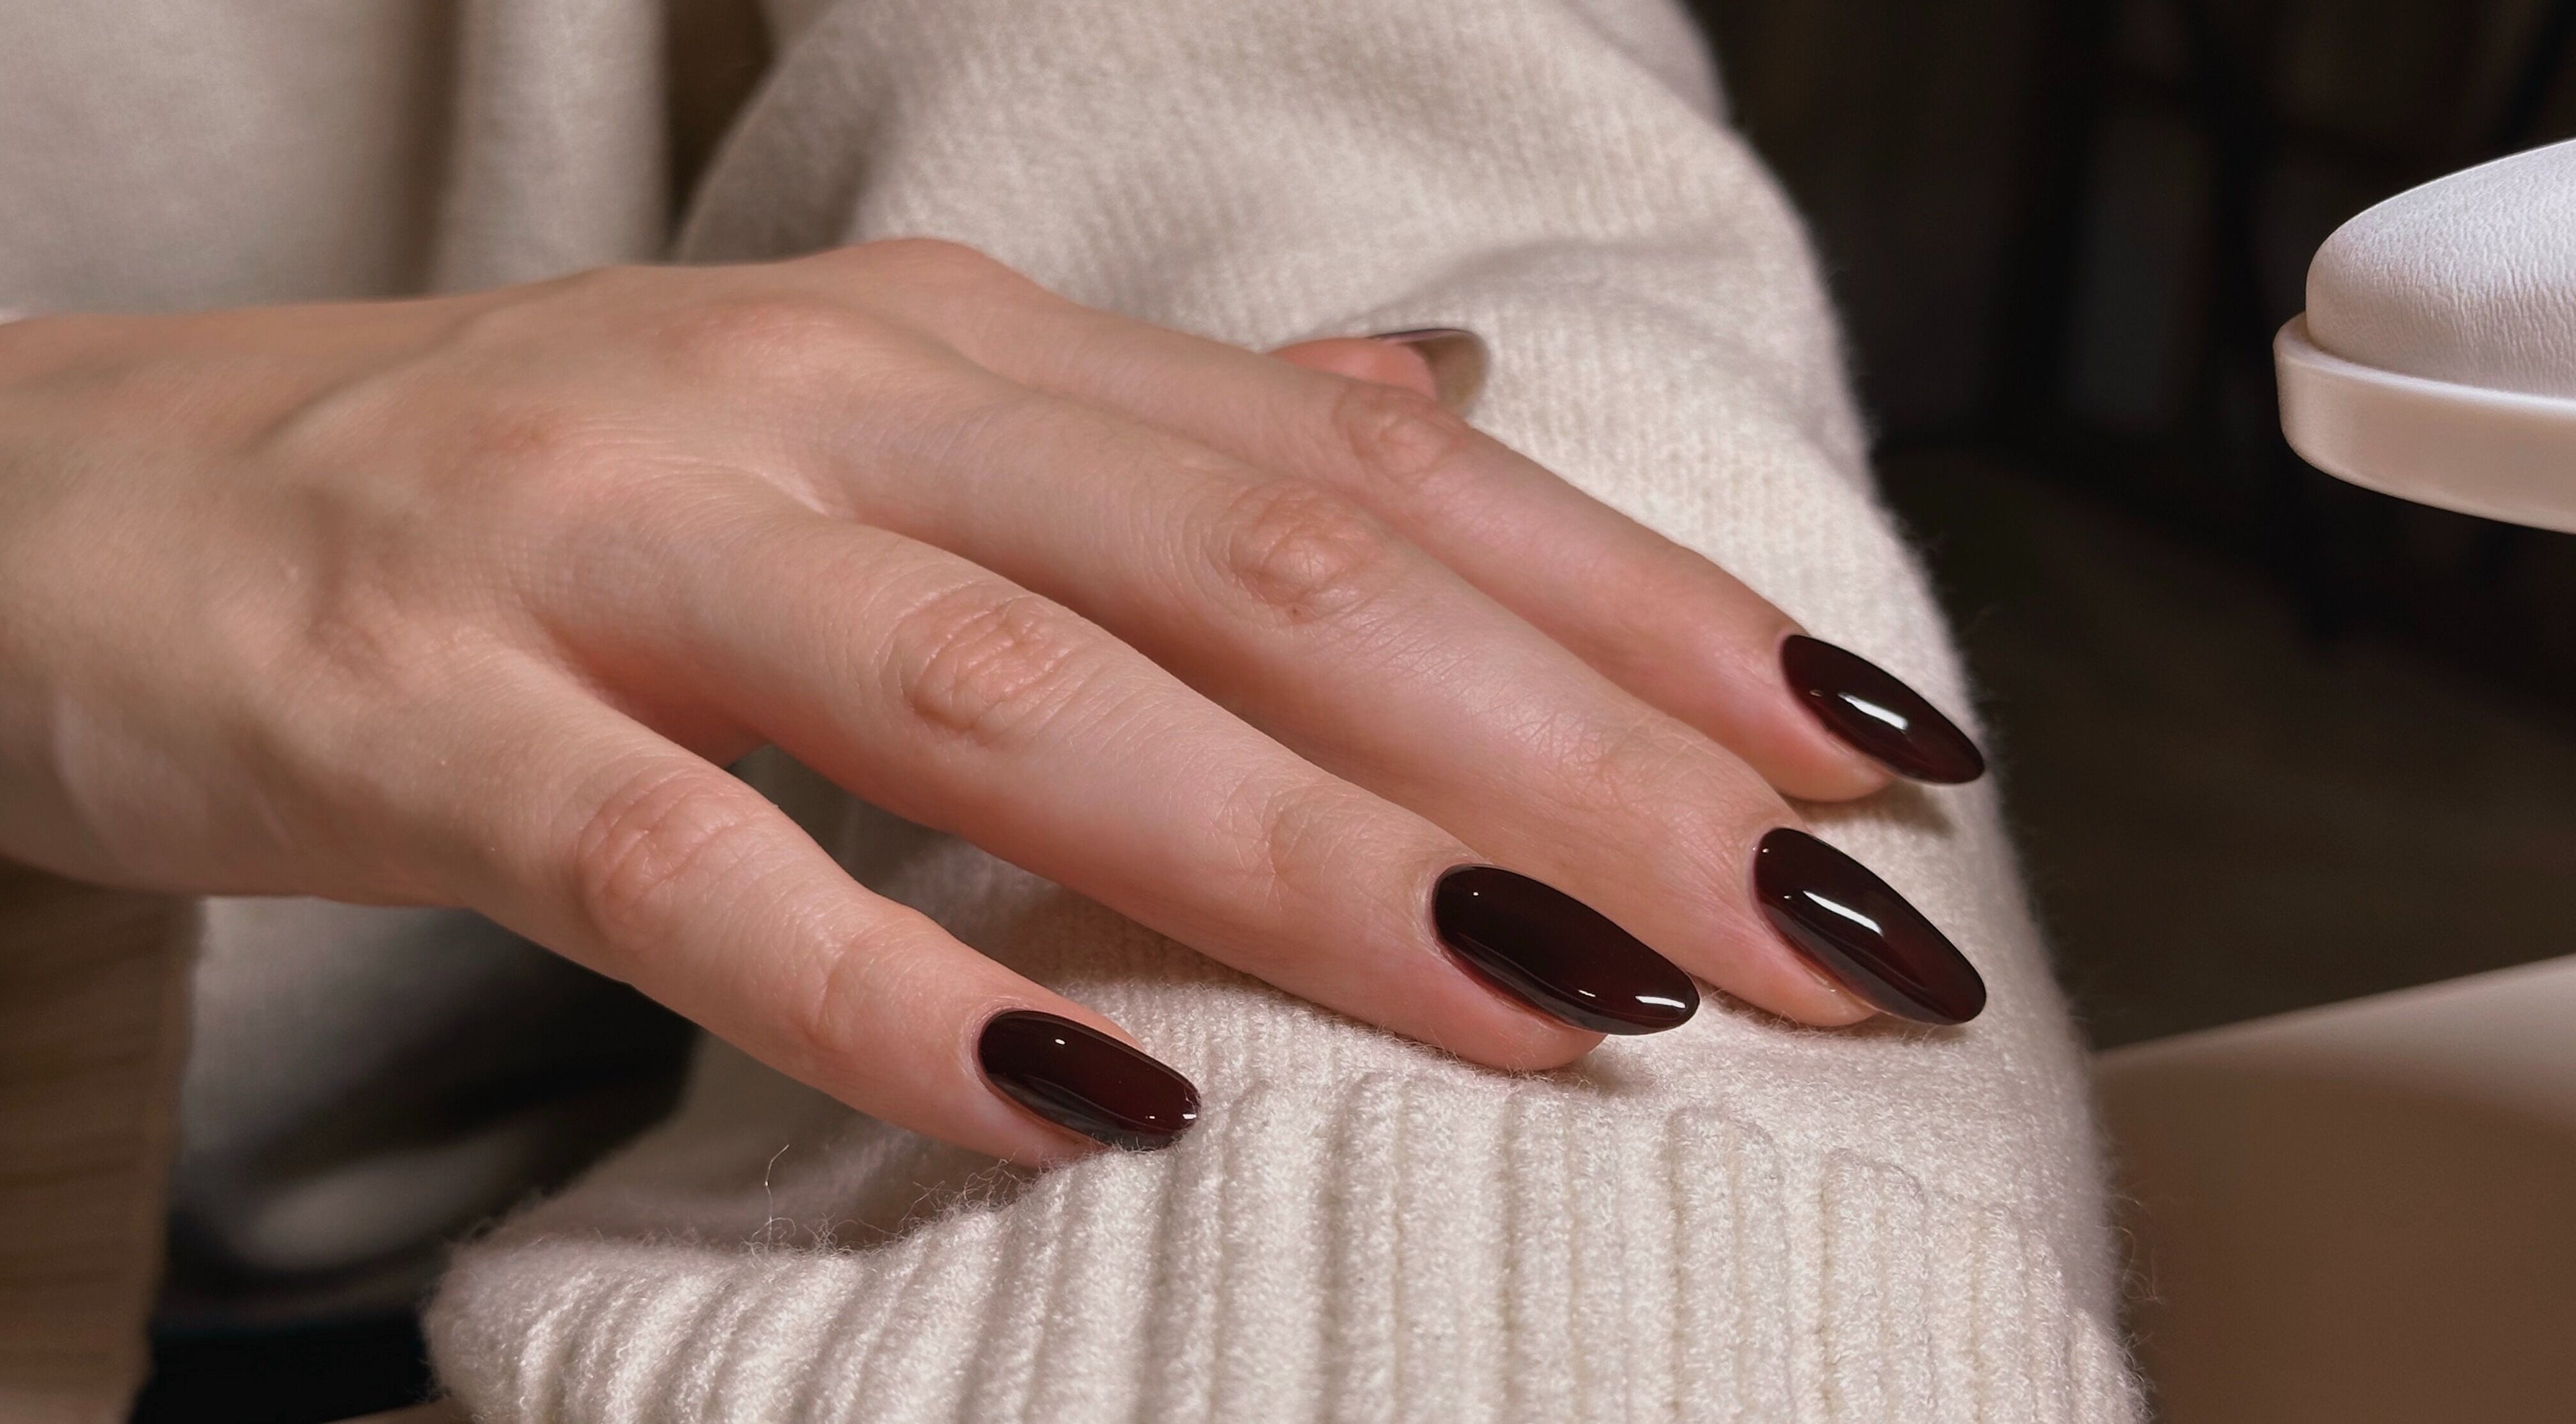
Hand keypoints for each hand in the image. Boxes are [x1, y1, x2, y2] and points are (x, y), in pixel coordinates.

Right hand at [0, 241, 1983, 1162]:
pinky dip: (877, 982)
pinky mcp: (410, 702)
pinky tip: (1062, 1107)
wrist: (99, 493)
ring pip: (1012, 696)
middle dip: (1567, 758)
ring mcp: (615, 541)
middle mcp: (830, 405)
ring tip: (1558, 1011)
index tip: (1871, 766)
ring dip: (1302, 860)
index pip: (1375, 473)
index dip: (1643, 610)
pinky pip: (672, 859)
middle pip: (1258, 572)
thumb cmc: (545, 500)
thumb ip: (1155, 444)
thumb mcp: (877, 438)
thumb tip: (1433, 406)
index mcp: (971, 352)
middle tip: (1811, 935)